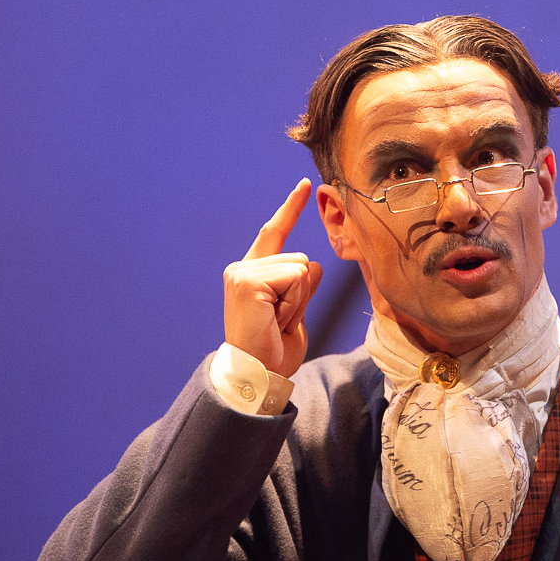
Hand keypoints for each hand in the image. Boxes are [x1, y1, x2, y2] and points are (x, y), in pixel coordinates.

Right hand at [223, 178, 322, 376]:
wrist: (259, 375)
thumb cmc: (274, 350)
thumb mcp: (296, 313)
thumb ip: (302, 288)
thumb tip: (317, 266)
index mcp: (253, 274)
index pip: (276, 233)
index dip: (291, 208)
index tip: (305, 185)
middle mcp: (243, 268)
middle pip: (303, 260)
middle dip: (303, 294)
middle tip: (282, 320)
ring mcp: (242, 274)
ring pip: (301, 269)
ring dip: (299, 300)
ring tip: (277, 320)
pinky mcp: (247, 282)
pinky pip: (295, 278)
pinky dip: (294, 302)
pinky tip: (274, 318)